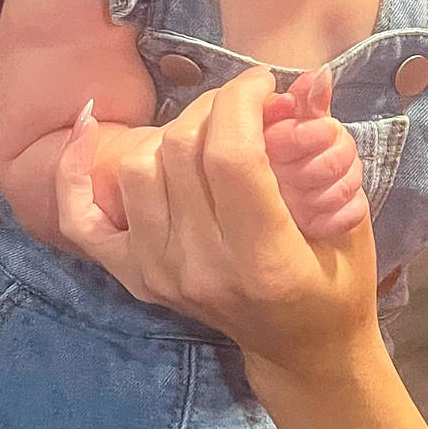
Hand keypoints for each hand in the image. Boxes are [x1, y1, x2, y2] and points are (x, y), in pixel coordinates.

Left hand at [54, 68, 378, 373]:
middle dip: (215, 107)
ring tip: (206, 130)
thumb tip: (311, 78)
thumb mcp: (351, 218)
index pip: (230, 156)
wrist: (302, 350)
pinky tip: (91, 127)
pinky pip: (83, 218)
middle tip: (244, 105)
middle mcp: (201, 269)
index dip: (241, 100)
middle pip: (180, 152)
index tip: (263, 83)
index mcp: (264, 261)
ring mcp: (160, 275)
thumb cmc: (336, 282)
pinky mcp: (134, 276)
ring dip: (171, 132)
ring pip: (137, 169)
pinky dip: (76, 170)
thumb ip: (330, 146)